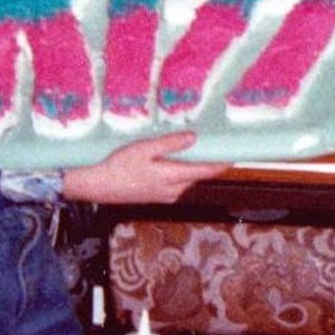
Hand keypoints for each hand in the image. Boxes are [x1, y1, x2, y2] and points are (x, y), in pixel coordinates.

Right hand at [62, 132, 228, 204]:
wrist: (100, 186)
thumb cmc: (120, 165)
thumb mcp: (145, 149)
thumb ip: (170, 144)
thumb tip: (193, 138)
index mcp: (172, 177)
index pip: (204, 171)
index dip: (220, 164)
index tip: (234, 155)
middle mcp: (172, 190)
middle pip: (196, 175)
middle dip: (205, 162)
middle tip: (212, 144)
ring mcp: (164, 195)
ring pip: (185, 179)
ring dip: (191, 167)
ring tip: (193, 149)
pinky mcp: (156, 196)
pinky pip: (175, 183)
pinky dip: (179, 172)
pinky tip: (172, 160)